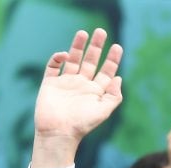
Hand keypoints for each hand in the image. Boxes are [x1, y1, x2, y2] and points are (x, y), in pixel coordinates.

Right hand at [31, 28, 122, 167]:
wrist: (59, 132)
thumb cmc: (83, 124)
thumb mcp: (103, 111)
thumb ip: (113, 96)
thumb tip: (119, 78)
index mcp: (96, 92)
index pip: (107, 72)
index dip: (112, 59)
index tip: (118, 47)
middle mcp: (82, 85)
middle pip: (91, 61)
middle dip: (96, 47)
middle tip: (101, 31)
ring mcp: (66, 83)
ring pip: (73, 60)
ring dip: (78, 47)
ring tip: (84, 32)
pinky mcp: (51, 84)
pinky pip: (53, 67)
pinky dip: (58, 58)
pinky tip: (65, 55)